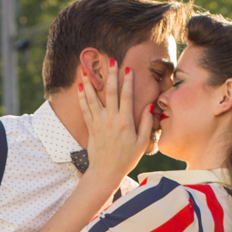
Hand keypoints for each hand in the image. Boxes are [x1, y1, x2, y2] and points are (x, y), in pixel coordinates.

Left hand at [76, 55, 156, 183]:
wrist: (106, 172)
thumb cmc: (127, 158)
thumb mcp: (142, 143)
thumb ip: (146, 123)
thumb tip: (149, 106)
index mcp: (126, 122)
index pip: (127, 97)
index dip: (127, 81)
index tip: (127, 68)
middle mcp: (111, 120)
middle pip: (110, 92)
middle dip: (110, 75)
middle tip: (110, 60)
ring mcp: (99, 123)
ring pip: (94, 98)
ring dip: (91, 82)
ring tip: (88, 69)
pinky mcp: (91, 127)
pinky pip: (85, 109)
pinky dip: (82, 97)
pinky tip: (81, 86)